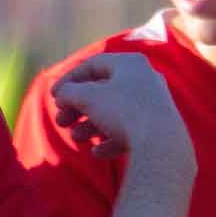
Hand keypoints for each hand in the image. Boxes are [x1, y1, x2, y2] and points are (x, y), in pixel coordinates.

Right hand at [50, 53, 192, 164]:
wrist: (161, 144)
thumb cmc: (123, 111)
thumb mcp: (88, 97)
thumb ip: (69, 92)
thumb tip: (61, 94)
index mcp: (130, 63)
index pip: (93, 65)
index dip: (70, 80)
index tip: (54, 96)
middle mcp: (145, 80)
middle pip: (104, 92)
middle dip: (78, 108)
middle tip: (60, 122)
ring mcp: (154, 106)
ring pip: (116, 114)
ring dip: (91, 126)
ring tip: (76, 138)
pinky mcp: (159, 130)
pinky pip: (131, 132)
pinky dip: (112, 141)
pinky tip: (98, 153)